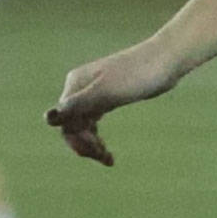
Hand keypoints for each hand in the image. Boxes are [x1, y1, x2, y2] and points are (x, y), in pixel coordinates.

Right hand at [46, 40, 182, 165]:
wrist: (169, 59)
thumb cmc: (139, 74)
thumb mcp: (108, 91)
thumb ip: (78, 104)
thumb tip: (48, 118)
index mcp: (76, 84)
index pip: (65, 122)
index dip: (77, 141)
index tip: (97, 151)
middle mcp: (81, 88)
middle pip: (72, 125)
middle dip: (85, 145)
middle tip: (105, 158)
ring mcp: (95, 92)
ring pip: (83, 125)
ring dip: (91, 144)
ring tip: (108, 159)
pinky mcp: (109, 97)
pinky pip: (94, 121)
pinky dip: (98, 137)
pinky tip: (106, 151)